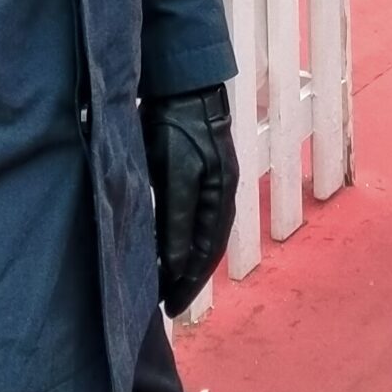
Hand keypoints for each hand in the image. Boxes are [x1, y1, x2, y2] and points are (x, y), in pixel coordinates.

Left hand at [142, 83, 239, 316]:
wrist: (184, 84)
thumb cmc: (176, 126)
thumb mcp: (173, 173)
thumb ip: (176, 218)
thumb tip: (176, 264)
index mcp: (219, 200)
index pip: (205, 256)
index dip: (187, 284)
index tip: (170, 307)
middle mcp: (222, 197)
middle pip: (208, 251)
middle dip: (188, 279)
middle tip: (168, 304)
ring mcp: (215, 185)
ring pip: (204, 238)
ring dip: (188, 263)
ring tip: (169, 283)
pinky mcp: (204, 174)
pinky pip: (199, 220)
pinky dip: (189, 241)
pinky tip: (174, 247)